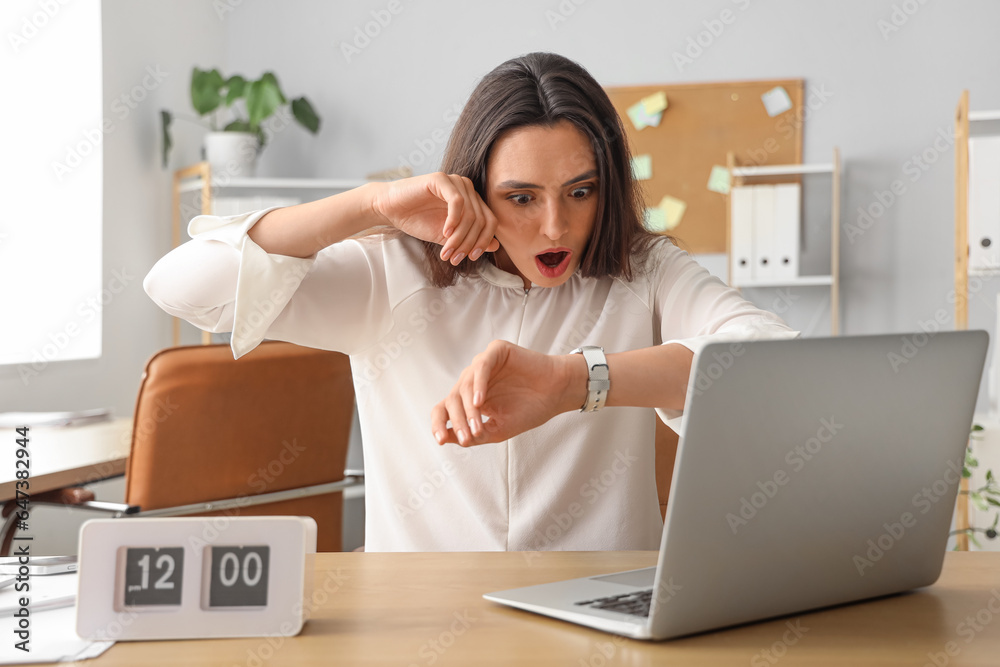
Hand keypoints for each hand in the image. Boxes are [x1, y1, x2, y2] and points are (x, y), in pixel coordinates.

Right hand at [370, 172, 499, 264]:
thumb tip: (495, 245)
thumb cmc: (417, 220)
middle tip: (456, 258)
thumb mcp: (448, 236)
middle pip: (481, 219)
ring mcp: (455, 182)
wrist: (390, 209)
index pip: (489, 221)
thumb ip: (469, 239)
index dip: (483, 241)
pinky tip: (444, 233)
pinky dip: (453, 221)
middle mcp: (466, 188)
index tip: (470, 258)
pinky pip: (457, 202)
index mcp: (471, 200)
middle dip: (469, 243)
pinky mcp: (441, 179)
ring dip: (460, 237)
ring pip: (470, 214)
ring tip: (447, 251)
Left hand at [430, 340, 587, 445]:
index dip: (438, 424)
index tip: (440, 440)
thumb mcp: (498, 430)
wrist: (557, 394)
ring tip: (478, 426)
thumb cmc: (529, 410)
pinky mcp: (495, 351)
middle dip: (458, 421)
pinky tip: (480, 401)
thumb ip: (473, 435)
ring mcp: (482, 365)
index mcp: (469, 399)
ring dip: (468, 409)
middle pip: (451, 399)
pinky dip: (478, 384)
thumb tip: (445, 438)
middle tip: (469, 437)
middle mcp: (472, 381)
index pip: (444, 409)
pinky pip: (481, 365)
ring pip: (463, 385)